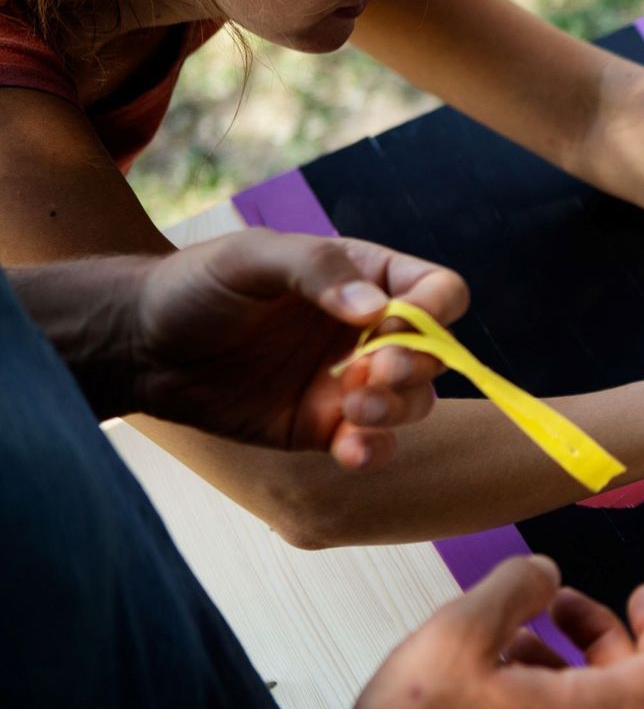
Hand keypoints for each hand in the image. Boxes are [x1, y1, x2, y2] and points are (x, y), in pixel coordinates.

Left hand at [129, 229, 467, 470]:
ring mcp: (351, 382)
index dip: (435, 312)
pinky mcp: (325, 427)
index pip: (438, 292)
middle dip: (414, 368)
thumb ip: (317, 271)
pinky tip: (348, 449)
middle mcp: (371, 332)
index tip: (395, 325)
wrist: (140, 344)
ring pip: (415, 403)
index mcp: (367, 278)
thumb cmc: (197, 286)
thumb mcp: (252, 257)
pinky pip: (372, 444)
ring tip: (351, 409)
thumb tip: (377, 310)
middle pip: (435, 354)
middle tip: (372, 374)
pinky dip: (372, 450)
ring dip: (396, 411)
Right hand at [325, 556, 643, 708]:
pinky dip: (546, 705)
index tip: (639, 595)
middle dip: (600, 636)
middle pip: (628, 690)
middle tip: (556, 605)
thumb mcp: (459, 628)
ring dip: (567, 668)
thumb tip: (548, 576)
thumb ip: (517, 586)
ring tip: (510, 640)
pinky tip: (491, 686)